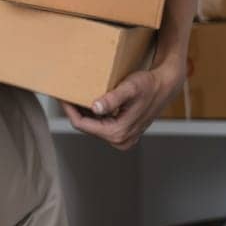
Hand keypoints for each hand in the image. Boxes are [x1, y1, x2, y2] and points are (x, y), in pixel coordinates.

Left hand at [62, 56, 185, 149]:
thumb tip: (95, 108)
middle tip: (64, 94)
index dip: (68, 110)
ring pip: (92, 127)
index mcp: (118, 132)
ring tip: (74, 96)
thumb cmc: (148, 85)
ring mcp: (122, 139)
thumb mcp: (129, 88)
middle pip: (85, 127)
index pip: (81, 124)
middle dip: (74, 111)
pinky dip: (92, 115)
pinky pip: (100, 126)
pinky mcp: (123, 134)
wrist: (165, 87)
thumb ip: (112, 99)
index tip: (60, 96)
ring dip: (83, 113)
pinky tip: (88, 101)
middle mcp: (120, 140)